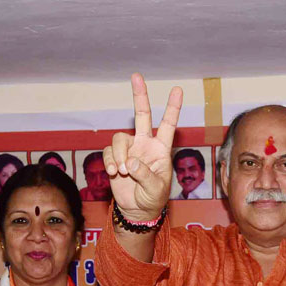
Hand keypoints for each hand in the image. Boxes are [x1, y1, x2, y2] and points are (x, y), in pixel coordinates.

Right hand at [103, 73, 182, 220]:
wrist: (137, 209)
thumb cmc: (153, 198)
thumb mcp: (156, 189)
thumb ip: (146, 176)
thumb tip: (132, 163)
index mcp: (161, 148)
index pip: (168, 124)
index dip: (173, 107)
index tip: (178, 89)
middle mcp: (145, 144)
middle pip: (142, 114)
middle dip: (139, 95)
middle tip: (136, 76)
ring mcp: (129, 150)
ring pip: (119, 138)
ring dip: (119, 155)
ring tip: (123, 172)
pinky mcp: (114, 158)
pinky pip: (108, 152)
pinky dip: (109, 162)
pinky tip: (114, 174)